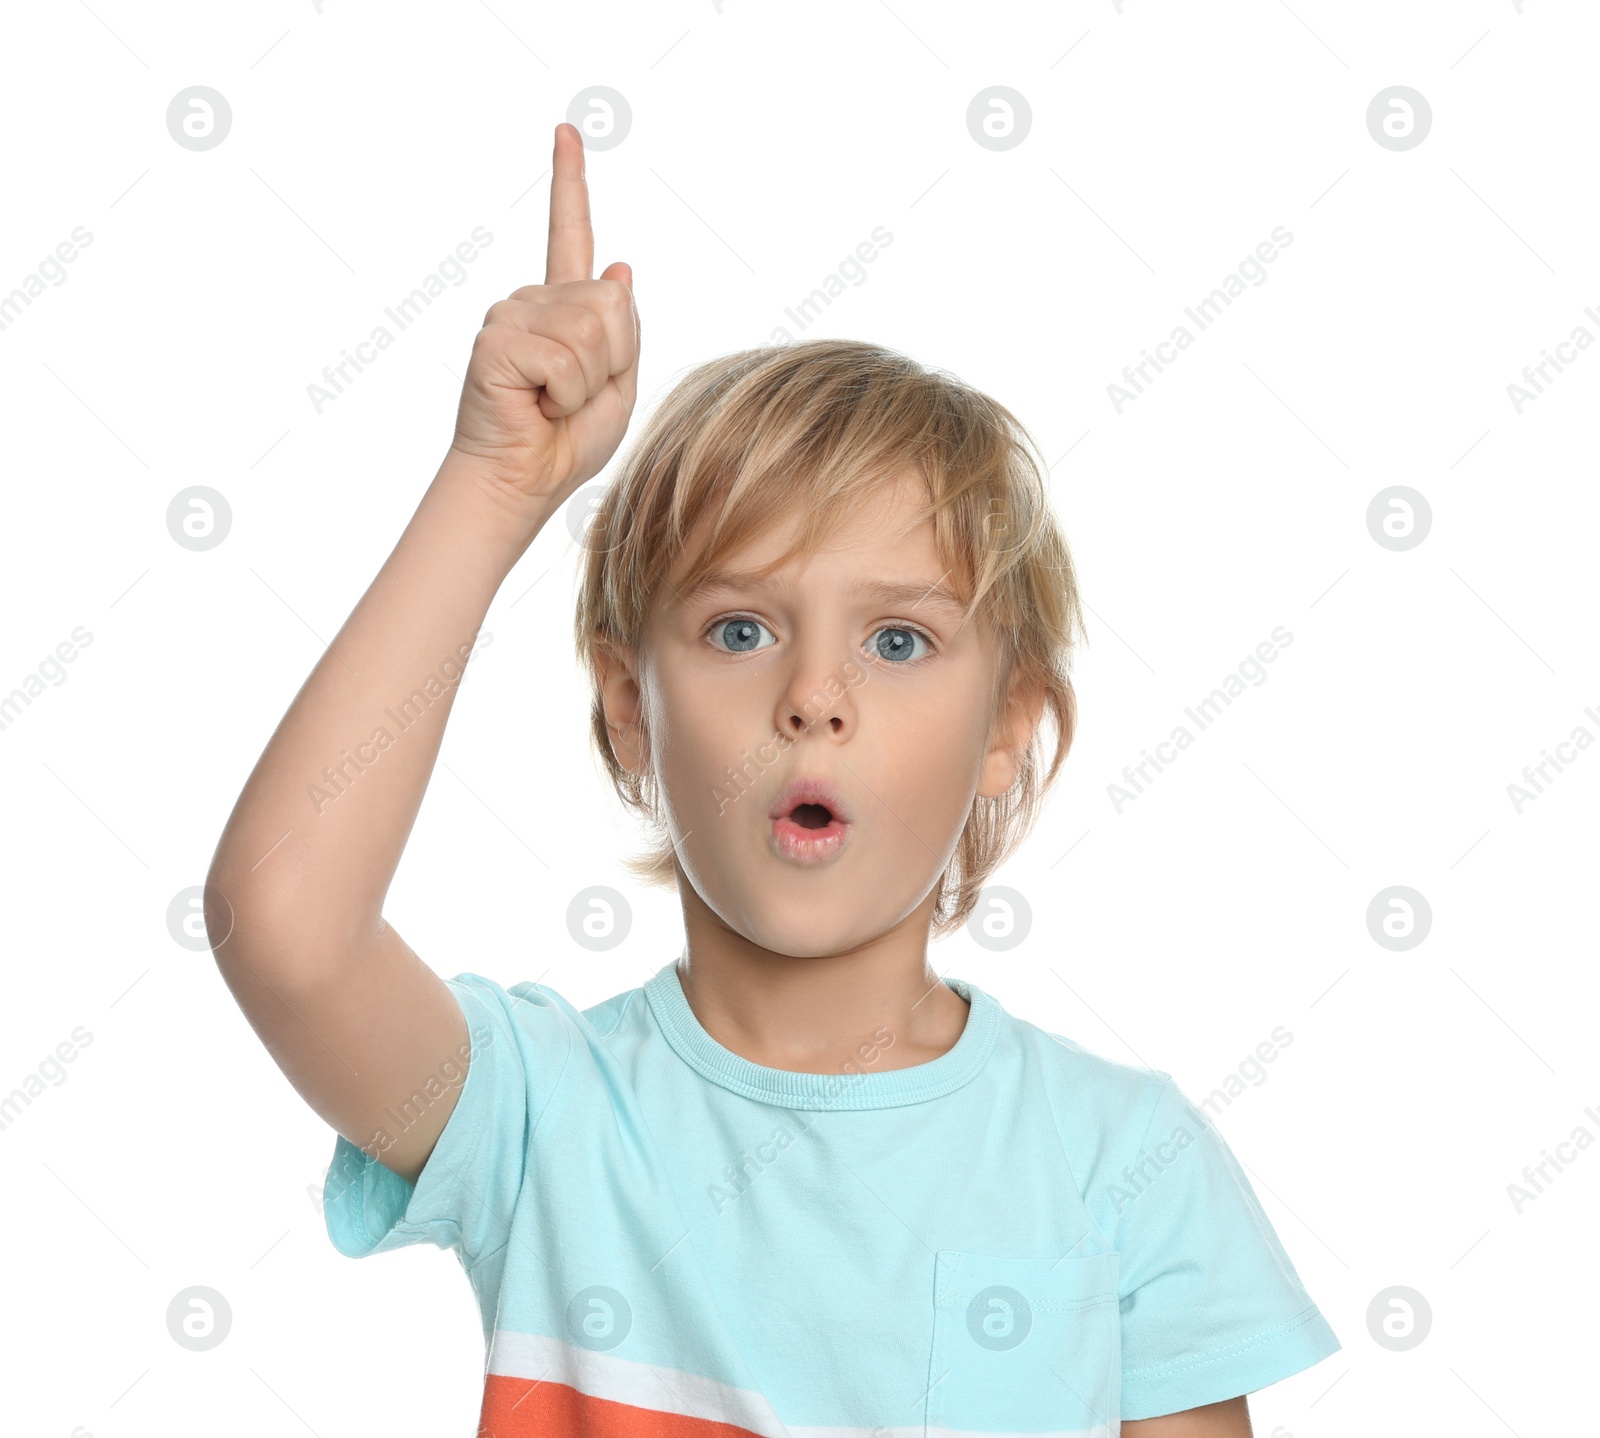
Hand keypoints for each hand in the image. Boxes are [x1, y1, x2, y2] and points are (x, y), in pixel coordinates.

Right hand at [444, 121, 639, 537]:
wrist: (524, 482)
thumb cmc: (567, 443)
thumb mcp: (619, 385)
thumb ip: (624, 329)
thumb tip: (619, 264)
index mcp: (563, 308)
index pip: (569, 232)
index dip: (569, 181)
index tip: (568, 131)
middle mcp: (532, 301)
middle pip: (611, 301)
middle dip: (611, 359)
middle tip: (574, 397)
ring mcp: (510, 317)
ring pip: (591, 329)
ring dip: (588, 381)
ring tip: (553, 403)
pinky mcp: (497, 341)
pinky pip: (565, 357)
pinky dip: (567, 393)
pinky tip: (538, 405)